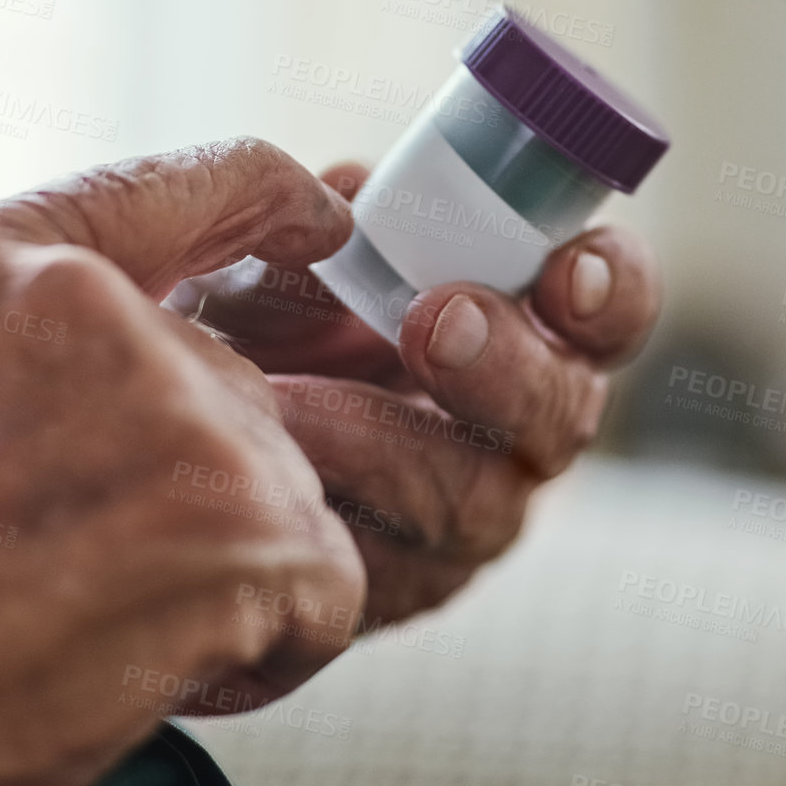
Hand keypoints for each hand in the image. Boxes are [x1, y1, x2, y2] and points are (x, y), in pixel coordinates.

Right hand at [0, 139, 365, 785]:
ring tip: (100, 625)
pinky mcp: (239, 517)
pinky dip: (275, 643)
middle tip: (81, 569)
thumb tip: (169, 354)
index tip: (319, 221)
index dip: (269, 198)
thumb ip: (30, 336)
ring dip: (222, 571)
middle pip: (234, 386)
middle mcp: (89, 306)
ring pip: (282, 489)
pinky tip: (169, 667)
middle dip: (192, 488)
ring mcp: (173, 404)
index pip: (181, 182)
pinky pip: (327, 583)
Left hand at [182, 163, 660, 625]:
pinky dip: (324, 517)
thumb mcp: (270, 257)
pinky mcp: (396, 592)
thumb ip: (318, 222)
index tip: (563, 272)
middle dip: (506, 368)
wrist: (174, 441)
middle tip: (432, 324)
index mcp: (519, 324)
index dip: (611, 287)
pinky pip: (389, 574)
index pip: (609, 305)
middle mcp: (513, 428)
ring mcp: (465, 519)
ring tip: (286, 401)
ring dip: (384, 444)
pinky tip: (264, 474)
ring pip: (477, 504)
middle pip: (565, 413)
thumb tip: (349, 193)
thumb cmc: (246, 330)